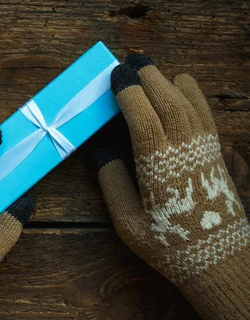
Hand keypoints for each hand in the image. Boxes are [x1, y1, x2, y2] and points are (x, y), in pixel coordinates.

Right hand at [94, 53, 249, 319]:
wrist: (219, 259)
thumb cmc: (169, 244)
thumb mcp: (128, 223)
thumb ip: (112, 182)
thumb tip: (99, 149)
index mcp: (159, 166)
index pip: (143, 115)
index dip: (128, 90)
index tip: (115, 75)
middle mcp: (184, 149)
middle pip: (167, 99)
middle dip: (148, 75)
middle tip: (130, 60)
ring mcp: (204, 147)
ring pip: (187, 101)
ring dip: (167, 80)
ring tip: (150, 70)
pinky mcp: (216, 151)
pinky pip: (204, 111)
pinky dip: (191, 92)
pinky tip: (180, 86)